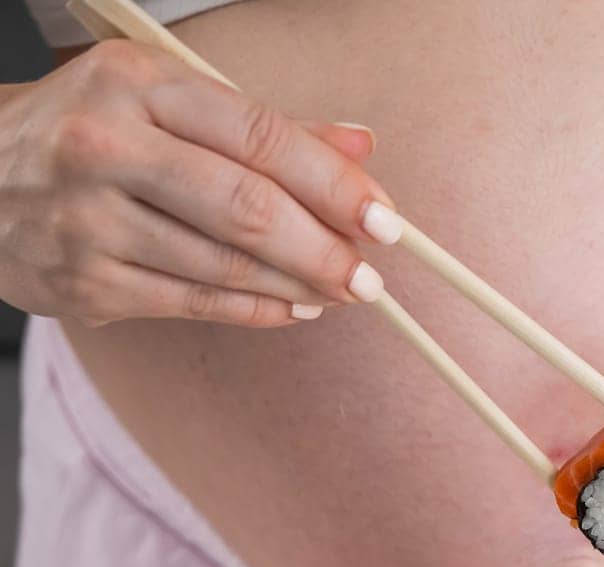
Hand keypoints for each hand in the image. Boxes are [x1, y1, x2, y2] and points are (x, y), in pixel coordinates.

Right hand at [0, 40, 401, 328]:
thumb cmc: (85, 132)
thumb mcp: (160, 100)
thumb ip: (259, 126)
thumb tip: (359, 147)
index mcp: (132, 84)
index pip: (256, 135)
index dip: (331, 182)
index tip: (383, 217)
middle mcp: (106, 148)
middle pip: (244, 208)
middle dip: (322, 248)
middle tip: (369, 275)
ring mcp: (91, 222)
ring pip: (222, 265)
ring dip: (296, 285)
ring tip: (338, 290)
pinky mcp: (87, 285)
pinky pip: (193, 304)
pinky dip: (254, 309)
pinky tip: (291, 307)